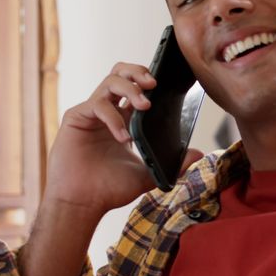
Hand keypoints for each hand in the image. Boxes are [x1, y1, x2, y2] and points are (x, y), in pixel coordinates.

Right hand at [42, 62, 203, 220]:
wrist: (82, 204)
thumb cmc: (109, 190)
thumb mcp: (148, 176)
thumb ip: (173, 165)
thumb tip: (200, 154)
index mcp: (124, 120)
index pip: (137, 88)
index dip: (150, 82)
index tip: (169, 86)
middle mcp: (107, 112)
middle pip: (120, 73)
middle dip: (138, 71)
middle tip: (155, 83)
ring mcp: (91, 113)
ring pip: (110, 81)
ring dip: (131, 89)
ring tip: (146, 105)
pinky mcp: (76, 117)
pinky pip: (98, 105)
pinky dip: (114, 118)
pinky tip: (123, 137)